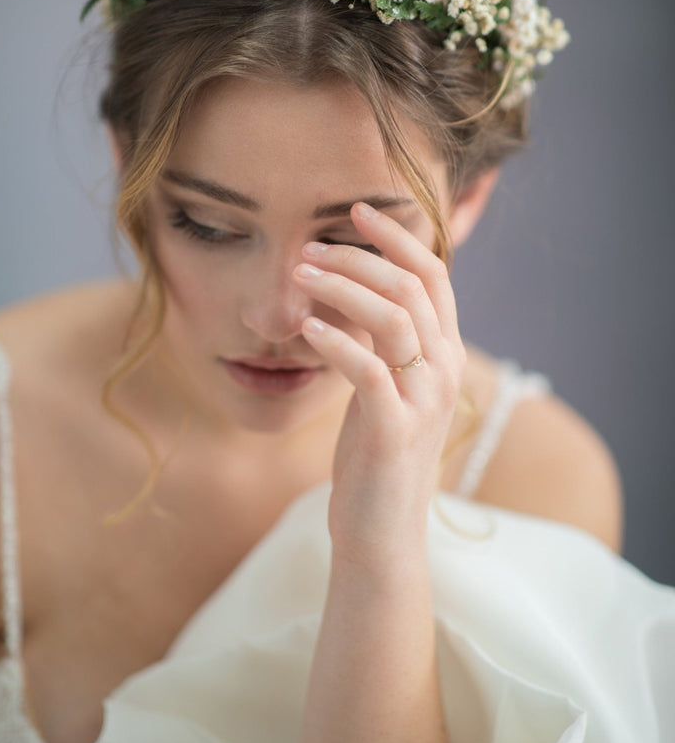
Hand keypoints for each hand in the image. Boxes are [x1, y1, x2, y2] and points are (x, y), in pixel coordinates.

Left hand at [293, 202, 465, 572]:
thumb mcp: (385, 385)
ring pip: (394, 317)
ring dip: (343, 287)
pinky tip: (305, 327)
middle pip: (411, 285)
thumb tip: (349, 285)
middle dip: (359, 256)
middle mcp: (444, 369)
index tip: (357, 210)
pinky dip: (336, 341)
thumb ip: (380, 338)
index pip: (434, 272)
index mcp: (444, 353)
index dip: (398, 235)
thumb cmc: (375, 454)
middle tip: (309, 248)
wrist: (382, 533)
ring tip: (299, 275)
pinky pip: (369, 369)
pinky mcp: (395, 430)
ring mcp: (423, 400)